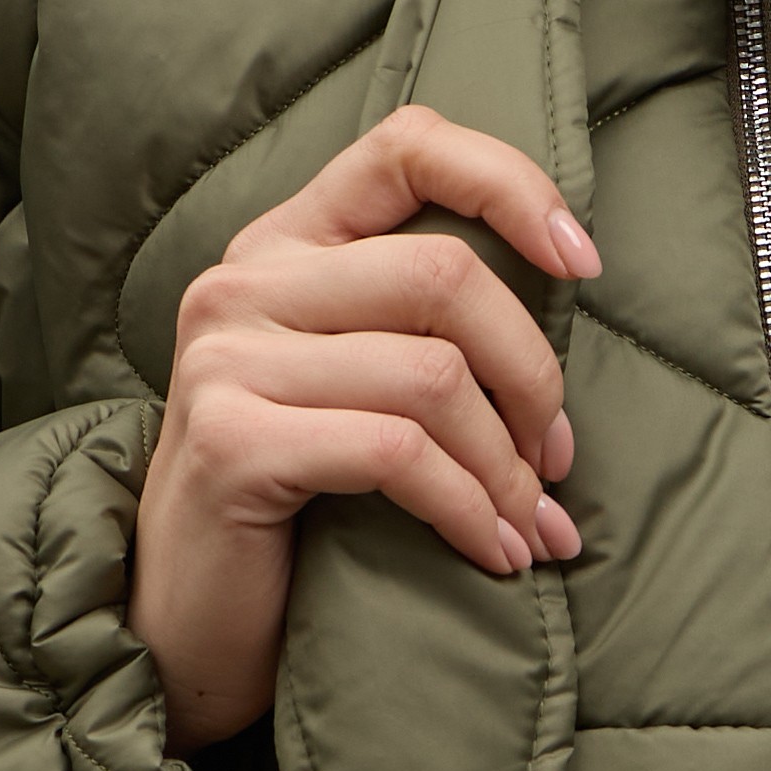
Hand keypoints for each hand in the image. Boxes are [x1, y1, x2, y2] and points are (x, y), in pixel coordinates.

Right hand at [125, 109, 601, 754]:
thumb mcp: (360, 385)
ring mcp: (228, 358)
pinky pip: (399, 455)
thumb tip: (577, 301)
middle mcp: (244, 282)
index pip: (409, 145)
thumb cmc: (300, 506)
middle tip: (554, 463)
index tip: (584, 265)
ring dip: (507, 468)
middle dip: (531, 377)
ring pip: (434, 376)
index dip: (513, 186)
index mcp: (285, 244)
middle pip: (446, 274)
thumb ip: (427, 324)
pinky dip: (467, 509)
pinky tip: (489, 554)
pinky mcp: (232, 440)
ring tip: (529, 527)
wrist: (186, 625)